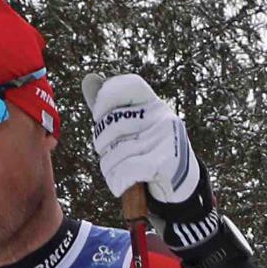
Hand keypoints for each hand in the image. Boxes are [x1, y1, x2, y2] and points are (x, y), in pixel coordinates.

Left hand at [81, 74, 198, 207]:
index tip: (98, 116)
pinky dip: (118, 181)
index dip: (105, 99)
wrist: (178, 187)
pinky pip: (127, 169)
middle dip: (101, 143)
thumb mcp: (134, 130)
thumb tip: (88, 80)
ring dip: (109, 169)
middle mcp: (161, 117)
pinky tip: (120, 185)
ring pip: (117, 152)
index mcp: (153, 104)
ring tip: (115, 173)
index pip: (128, 86)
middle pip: (114, 123)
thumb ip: (111, 110)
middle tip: (105, 153)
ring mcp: (166, 139)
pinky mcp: (166, 163)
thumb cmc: (149, 156)